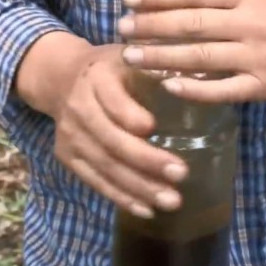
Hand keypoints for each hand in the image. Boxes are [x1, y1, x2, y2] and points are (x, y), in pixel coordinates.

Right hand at [19, 18, 174, 216]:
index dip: (129, 116)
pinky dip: (121, 197)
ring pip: (105, 166)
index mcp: (96, 78)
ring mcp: (70, 136)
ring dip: (138, 187)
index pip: (112, 100)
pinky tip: (146, 209)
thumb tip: (205, 75)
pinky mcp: (67, 157)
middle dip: (146, 160)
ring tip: (171, 200)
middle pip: (111, 140)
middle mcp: (78, 107)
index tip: (155, 128)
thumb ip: (159, 65)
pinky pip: (95, 181)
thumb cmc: (111, 69)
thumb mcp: (131, 56)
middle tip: (181, 174)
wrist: (60, 79)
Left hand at [123, 0, 265, 98]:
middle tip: (121, 29)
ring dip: (162, 57)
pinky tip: (167, 85)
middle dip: (152, 26)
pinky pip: (223, 90)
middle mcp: (254, 22)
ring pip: (202, 57)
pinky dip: (194, 88)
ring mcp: (258, 57)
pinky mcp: (263, 87)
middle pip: (194, 23)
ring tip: (131, 56)